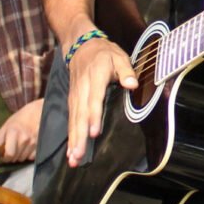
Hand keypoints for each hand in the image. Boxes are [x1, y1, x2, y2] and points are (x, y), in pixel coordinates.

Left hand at [0, 98, 44, 162]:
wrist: (39, 111)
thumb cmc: (21, 118)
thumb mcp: (7, 125)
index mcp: (13, 132)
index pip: (8, 154)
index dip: (4, 157)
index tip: (3, 155)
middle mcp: (24, 138)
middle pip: (15, 158)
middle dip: (11, 156)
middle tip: (11, 149)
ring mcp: (33, 142)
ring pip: (22, 159)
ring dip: (20, 155)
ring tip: (20, 146)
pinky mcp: (40, 145)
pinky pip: (31, 157)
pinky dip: (28, 154)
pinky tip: (28, 146)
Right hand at [65, 33, 136, 167]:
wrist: (80, 45)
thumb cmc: (103, 53)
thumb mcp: (118, 56)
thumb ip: (126, 71)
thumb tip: (133, 85)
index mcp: (95, 78)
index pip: (94, 99)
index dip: (93, 116)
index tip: (94, 132)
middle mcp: (82, 89)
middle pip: (80, 115)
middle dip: (79, 137)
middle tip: (78, 156)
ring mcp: (75, 96)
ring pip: (73, 121)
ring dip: (73, 141)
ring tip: (73, 159)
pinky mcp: (72, 101)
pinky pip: (71, 121)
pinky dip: (70, 137)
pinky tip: (71, 152)